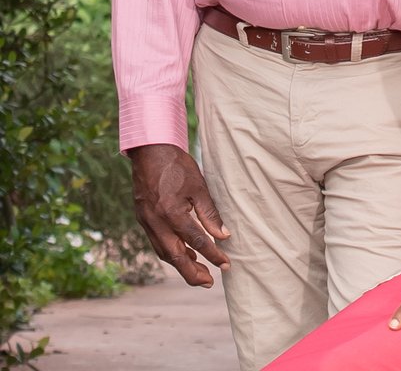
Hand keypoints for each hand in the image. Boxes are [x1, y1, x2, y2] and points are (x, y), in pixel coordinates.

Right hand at [129, 143, 230, 286]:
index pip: (197, 241)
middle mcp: (156, 223)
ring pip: (164, 253)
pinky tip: (182, 253)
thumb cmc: (177, 165)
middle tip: (209, 282)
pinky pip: (157, 243)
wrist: (150, 151)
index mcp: (172, 214)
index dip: (213, 254)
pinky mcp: (143, 219)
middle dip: (192, 273)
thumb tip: (223, 236)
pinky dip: (171, 252)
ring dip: (181, 265)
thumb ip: (209, 213)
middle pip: (176, 257)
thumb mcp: (198, 187)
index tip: (226, 264)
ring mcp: (146, 222)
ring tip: (199, 272)